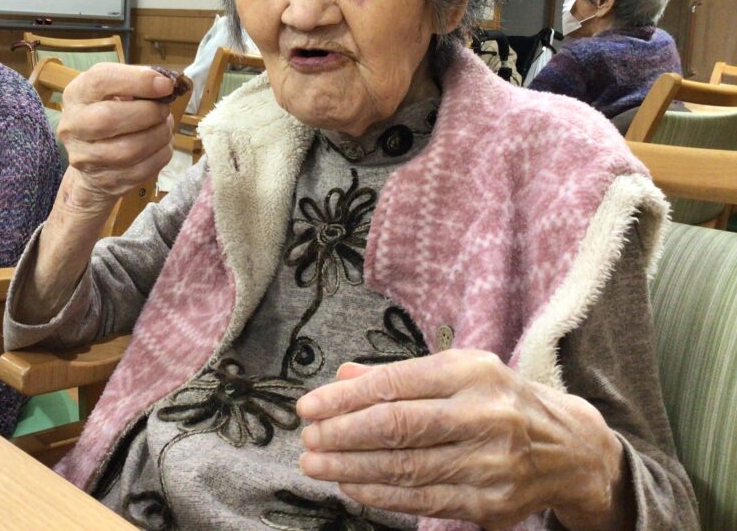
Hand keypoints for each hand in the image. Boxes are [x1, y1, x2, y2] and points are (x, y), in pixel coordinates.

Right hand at [56, 63, 174, 211]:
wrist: (93, 167)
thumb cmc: (109, 118)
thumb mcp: (114, 93)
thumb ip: (136, 84)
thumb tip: (166, 83)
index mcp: (76, 95)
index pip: (101, 80)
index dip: (138, 80)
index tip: (165, 84)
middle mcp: (73, 127)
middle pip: (110, 118)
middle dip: (148, 112)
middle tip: (164, 109)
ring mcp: (86, 159)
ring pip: (130, 149)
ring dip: (159, 135)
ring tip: (164, 126)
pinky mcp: (106, 181)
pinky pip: (143, 169)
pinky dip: (161, 154)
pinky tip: (161, 145)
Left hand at [296, 350, 631, 530]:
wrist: (568, 449)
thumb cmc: (497, 401)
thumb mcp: (457, 372)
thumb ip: (398, 375)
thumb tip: (340, 376)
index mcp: (472, 371)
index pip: (396, 383)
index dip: (345, 398)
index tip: (309, 406)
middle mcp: (485, 414)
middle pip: (397, 426)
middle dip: (342, 433)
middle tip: (307, 438)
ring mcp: (491, 463)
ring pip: (405, 467)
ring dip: (350, 468)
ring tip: (315, 463)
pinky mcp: (491, 503)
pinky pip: (422, 500)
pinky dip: (378, 494)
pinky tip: (350, 486)